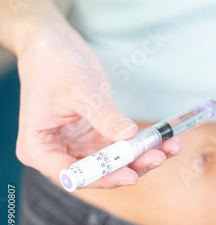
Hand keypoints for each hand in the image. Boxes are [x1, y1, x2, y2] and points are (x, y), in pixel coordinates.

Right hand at [15, 23, 180, 187]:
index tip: (130, 175)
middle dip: (130, 166)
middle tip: (157, 157)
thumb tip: (129, 136)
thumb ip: (104, 116)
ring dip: (142, 157)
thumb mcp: (79, 90)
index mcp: (38, 147)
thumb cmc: (53, 66)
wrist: (55, 47)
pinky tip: (165, 142)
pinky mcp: (96, 137)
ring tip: (169, 148)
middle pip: (98, 171)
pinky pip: (121, 147)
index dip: (103, 177)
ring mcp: (79, 146)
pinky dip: (142, 145)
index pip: (72, 174)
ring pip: (114, 162)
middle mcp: (58, 153)